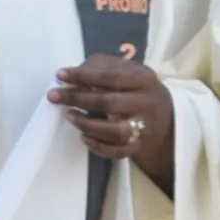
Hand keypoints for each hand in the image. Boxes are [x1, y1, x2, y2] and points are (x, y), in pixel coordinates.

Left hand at [52, 52, 174, 194]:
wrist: (165, 117)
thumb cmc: (136, 89)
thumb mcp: (126, 70)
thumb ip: (101, 67)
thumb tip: (73, 75)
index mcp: (144, 80)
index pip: (111, 77)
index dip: (84, 76)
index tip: (60, 75)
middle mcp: (147, 103)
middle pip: (110, 102)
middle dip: (78, 98)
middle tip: (54, 96)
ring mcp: (144, 128)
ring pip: (115, 131)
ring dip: (87, 124)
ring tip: (70, 116)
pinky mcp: (138, 147)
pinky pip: (117, 152)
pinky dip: (98, 147)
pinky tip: (83, 137)